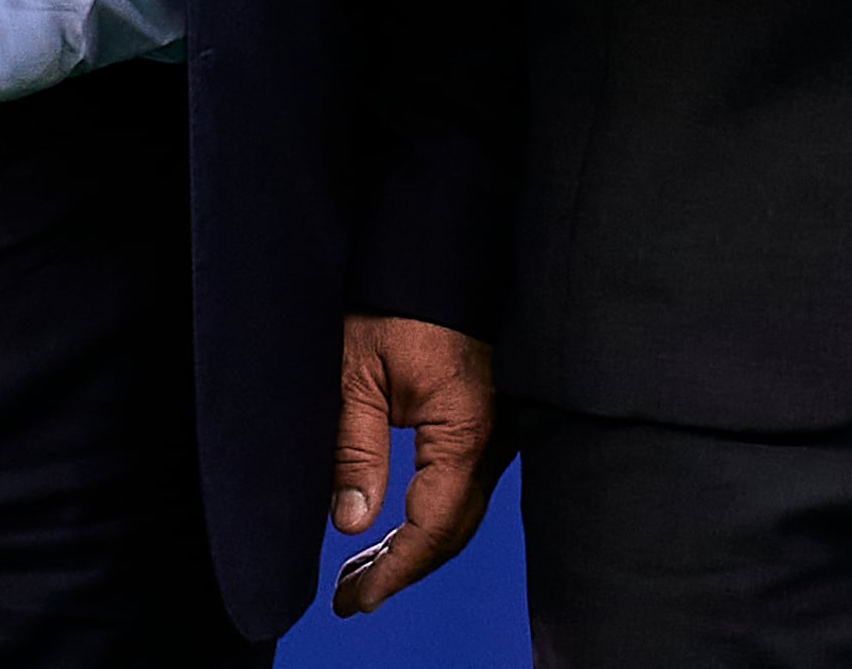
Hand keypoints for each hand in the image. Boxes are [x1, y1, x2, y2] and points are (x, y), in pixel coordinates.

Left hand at [329, 313, 503, 615]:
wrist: (440, 252)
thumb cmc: (396, 299)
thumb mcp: (356, 371)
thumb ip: (355, 449)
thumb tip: (352, 524)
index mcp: (466, 428)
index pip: (433, 525)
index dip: (396, 570)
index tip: (359, 600)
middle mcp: (496, 440)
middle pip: (452, 532)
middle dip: (401, 571)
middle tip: (351, 598)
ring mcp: (500, 434)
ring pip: (460, 515)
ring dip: (413, 550)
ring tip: (361, 575)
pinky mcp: (492, 425)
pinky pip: (465, 489)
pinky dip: (429, 519)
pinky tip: (394, 532)